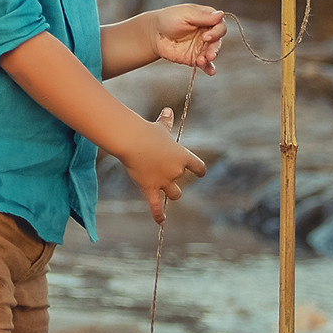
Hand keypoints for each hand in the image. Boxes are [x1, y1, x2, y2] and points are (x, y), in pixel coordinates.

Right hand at [118, 107, 206, 223]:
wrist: (132, 140)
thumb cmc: (147, 131)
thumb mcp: (160, 127)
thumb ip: (166, 122)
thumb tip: (168, 110)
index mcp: (182, 156)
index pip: (198, 167)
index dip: (199, 170)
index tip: (200, 172)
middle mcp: (176, 171)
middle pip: (181, 183)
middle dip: (174, 182)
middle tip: (165, 176)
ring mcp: (164, 181)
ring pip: (174, 194)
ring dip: (171, 194)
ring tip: (165, 192)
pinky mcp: (150, 188)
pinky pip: (156, 206)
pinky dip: (158, 215)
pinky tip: (161, 222)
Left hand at [151, 4, 224, 73]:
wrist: (154, 34)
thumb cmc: (169, 19)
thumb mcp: (185, 14)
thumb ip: (202, 16)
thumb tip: (221, 14)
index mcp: (208, 20)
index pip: (220, 26)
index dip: (216, 32)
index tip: (206, 37)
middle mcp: (208, 33)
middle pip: (218, 42)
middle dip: (214, 48)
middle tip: (209, 54)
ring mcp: (202, 47)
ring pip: (212, 53)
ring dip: (209, 58)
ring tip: (202, 60)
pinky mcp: (195, 58)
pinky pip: (205, 64)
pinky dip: (209, 68)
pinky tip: (211, 72)